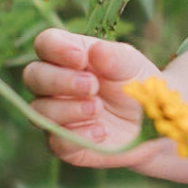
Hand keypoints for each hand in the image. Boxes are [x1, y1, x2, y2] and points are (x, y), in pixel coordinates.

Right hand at [23, 30, 162, 167]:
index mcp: (70, 56)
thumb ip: (116, 57)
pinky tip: (101, 131)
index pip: (46, 43)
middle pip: (33, 75)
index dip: (56, 48)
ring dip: (68, 109)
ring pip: (39, 110)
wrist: (154, 125)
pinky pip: (56, 142)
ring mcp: (57, 114)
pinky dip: (78, 136)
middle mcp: (56, 84)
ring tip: (98, 108)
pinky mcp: (64, 144)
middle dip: (60, 80)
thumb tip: (96, 50)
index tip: (81, 58)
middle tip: (92, 86)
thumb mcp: (134, 66)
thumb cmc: (138, 86)